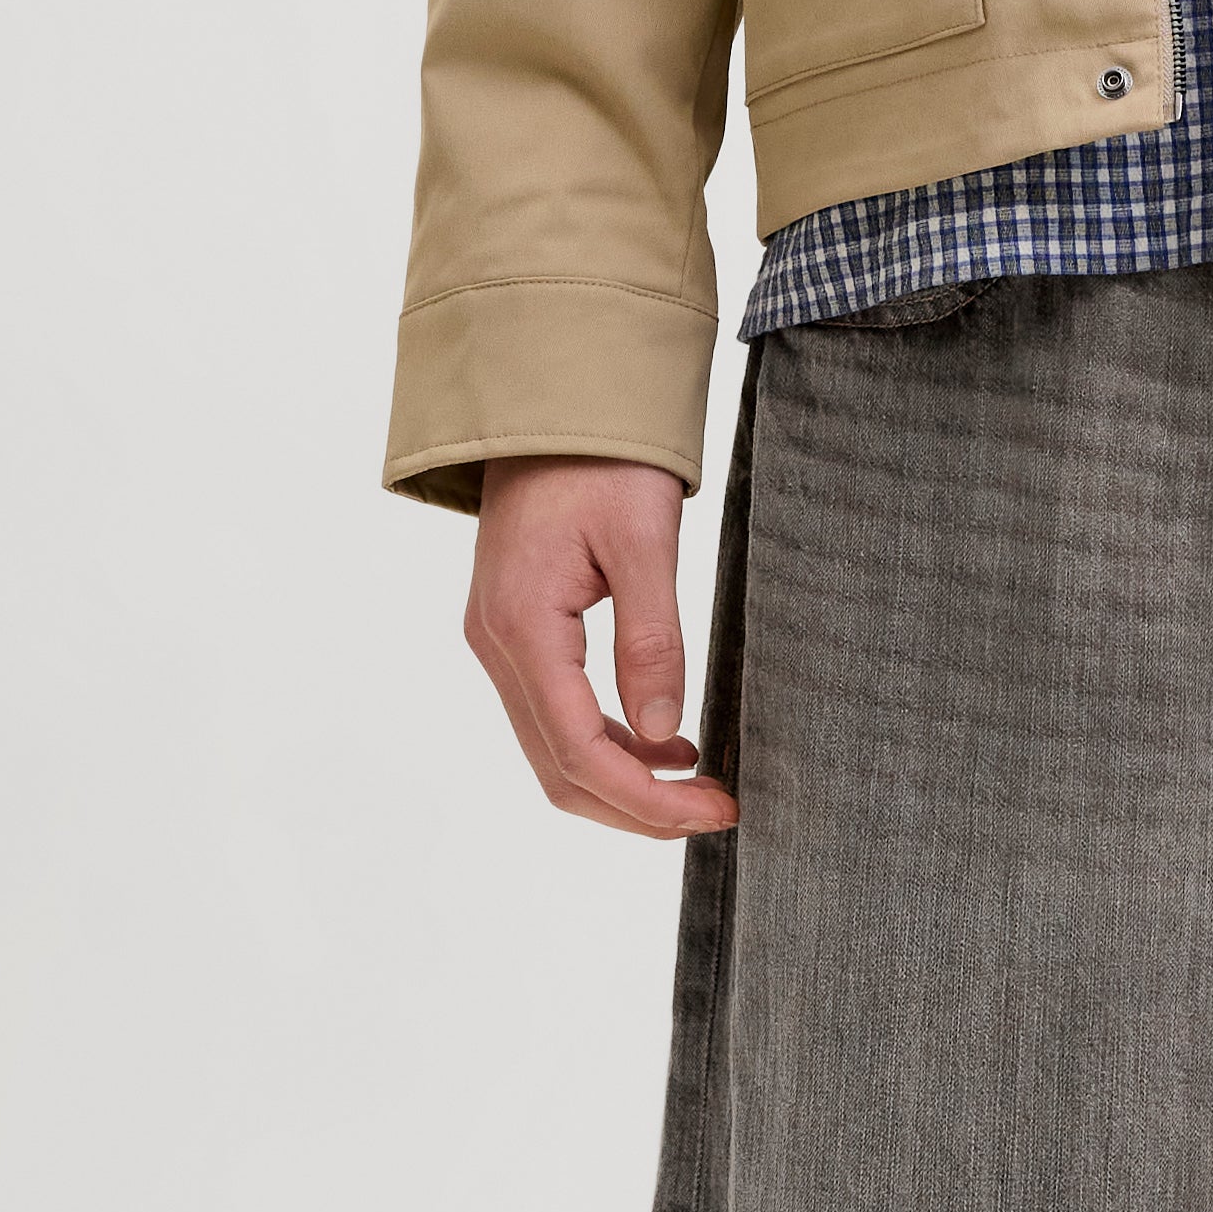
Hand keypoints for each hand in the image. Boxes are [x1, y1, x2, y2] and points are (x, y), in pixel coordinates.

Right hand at [464, 455, 734, 839]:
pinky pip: (553, 713)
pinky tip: (664, 739)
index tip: (717, 810)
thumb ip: (652, 640)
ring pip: (552, 750)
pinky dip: (607, 743)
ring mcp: (498, 641)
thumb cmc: (600, 457)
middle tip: (717, 811)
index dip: (649, 798)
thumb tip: (665, 733)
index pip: (579, 751)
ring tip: (700, 782)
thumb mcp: (644, 541)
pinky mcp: (514, 632)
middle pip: (558, 769)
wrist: (549, 400)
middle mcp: (495, 645)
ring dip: (623, 781)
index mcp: (522, 627)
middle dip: (637, 808)